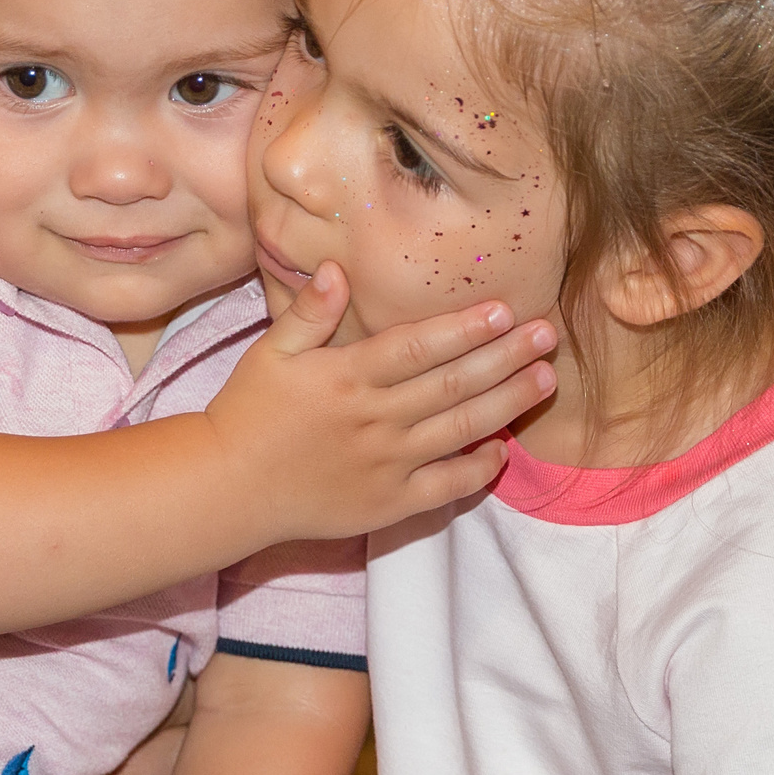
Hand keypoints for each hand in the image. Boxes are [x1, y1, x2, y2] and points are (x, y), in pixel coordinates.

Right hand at [206, 261, 557, 541]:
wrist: (226, 488)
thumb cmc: (249, 413)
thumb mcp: (270, 352)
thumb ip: (310, 313)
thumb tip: (338, 270)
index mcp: (347, 377)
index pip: (417, 347)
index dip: (463, 328)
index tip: (504, 309)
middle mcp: (373, 419)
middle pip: (452, 384)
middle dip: (505, 357)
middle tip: (547, 335)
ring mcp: (385, 464)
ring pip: (460, 430)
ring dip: (507, 403)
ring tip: (545, 379)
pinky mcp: (388, 504)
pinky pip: (445, 487)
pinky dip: (478, 469)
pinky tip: (503, 448)